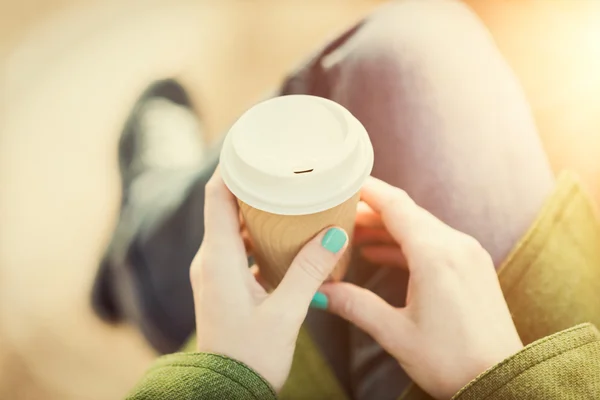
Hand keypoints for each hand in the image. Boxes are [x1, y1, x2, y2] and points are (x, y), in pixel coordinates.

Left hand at [190, 169, 348, 391]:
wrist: (227, 392)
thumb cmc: (251, 357)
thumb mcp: (286, 313)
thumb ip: (309, 271)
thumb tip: (334, 232)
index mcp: (218, 260)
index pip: (216, 197)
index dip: (231, 166)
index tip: (251, 143)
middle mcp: (210, 260)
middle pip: (225, 205)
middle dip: (251, 182)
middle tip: (282, 166)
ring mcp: (214, 272)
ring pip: (231, 226)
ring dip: (255, 209)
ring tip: (287, 194)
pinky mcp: (223, 283)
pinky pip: (237, 245)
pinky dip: (257, 233)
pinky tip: (283, 233)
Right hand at [320, 177, 522, 398]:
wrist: (503, 382)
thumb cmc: (453, 361)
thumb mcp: (396, 333)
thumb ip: (355, 305)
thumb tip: (319, 292)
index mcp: (435, 255)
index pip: (395, 205)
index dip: (367, 189)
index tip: (343, 180)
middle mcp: (456, 245)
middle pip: (406, 213)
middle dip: (371, 210)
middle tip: (338, 212)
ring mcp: (468, 254)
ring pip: (420, 226)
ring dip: (387, 227)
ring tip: (353, 233)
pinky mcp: (473, 266)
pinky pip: (434, 242)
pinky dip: (406, 243)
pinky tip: (382, 253)